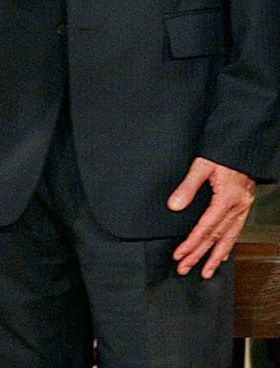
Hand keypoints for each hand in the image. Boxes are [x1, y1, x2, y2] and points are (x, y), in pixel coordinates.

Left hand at [168, 157, 255, 277]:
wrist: (244, 146)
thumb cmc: (224, 153)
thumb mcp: (202, 165)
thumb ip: (188, 187)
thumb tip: (174, 206)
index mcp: (226, 200)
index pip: (205, 228)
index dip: (192, 244)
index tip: (180, 255)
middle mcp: (236, 208)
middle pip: (216, 238)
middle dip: (199, 256)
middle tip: (185, 268)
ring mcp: (242, 208)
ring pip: (228, 239)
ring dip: (216, 257)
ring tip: (206, 272)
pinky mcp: (244, 206)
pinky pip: (236, 231)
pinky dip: (228, 245)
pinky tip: (223, 254)